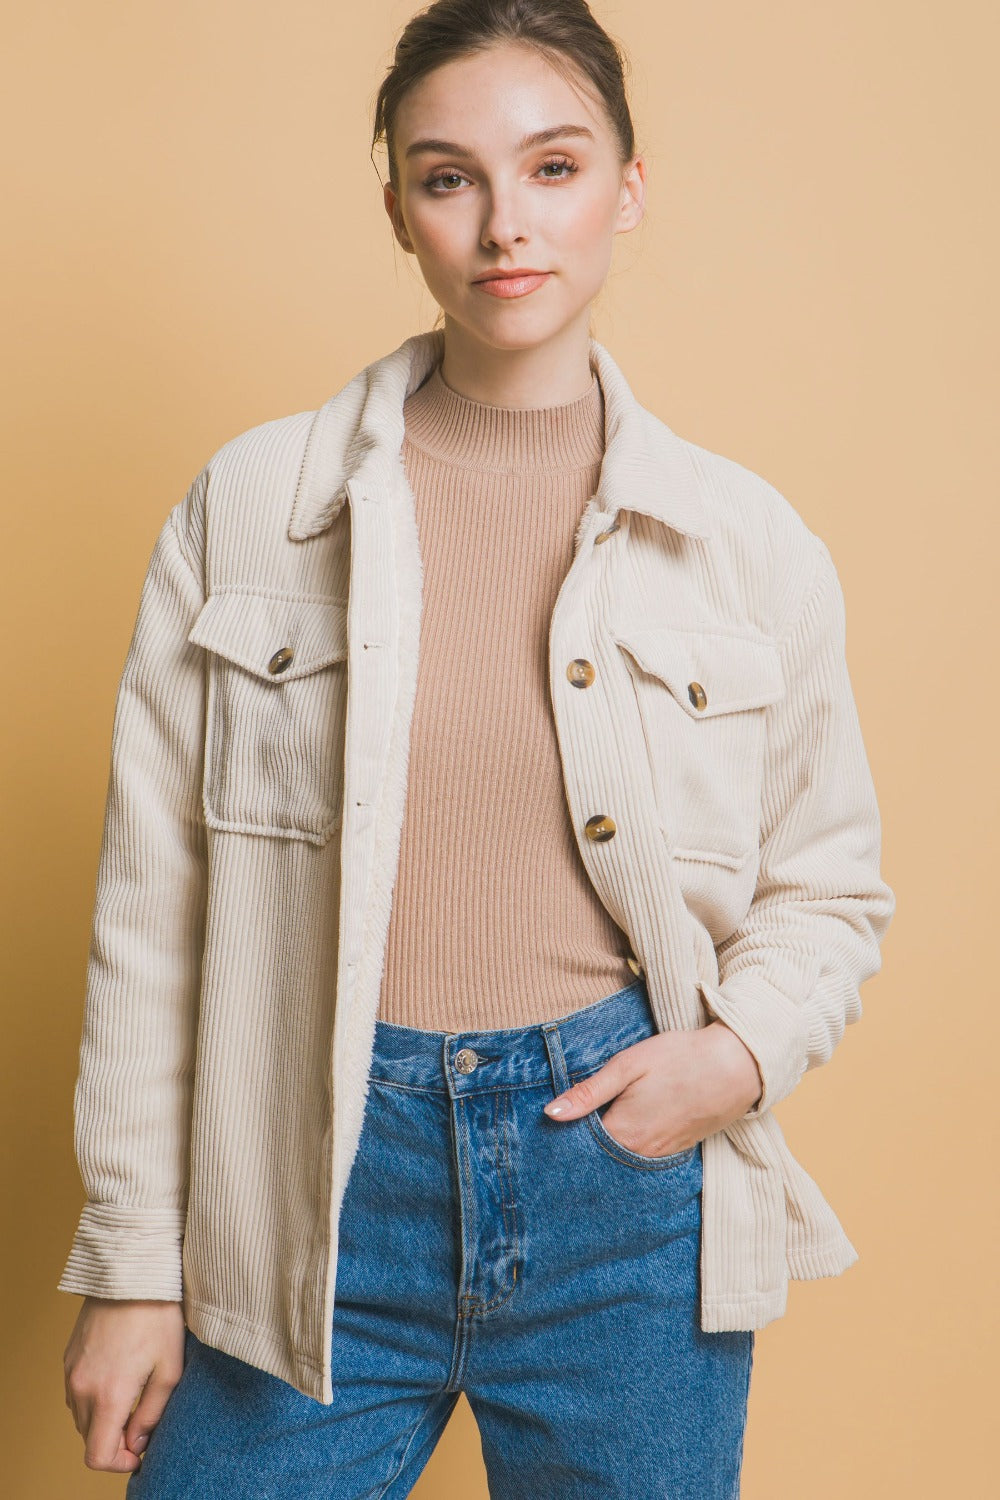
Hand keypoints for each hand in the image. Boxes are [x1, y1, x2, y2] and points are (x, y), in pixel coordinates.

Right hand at [63, 1297, 185, 1471]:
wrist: (131, 1272)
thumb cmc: (158, 1316)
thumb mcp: (170, 1368)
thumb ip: (152, 1414)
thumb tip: (138, 1444)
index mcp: (109, 1395)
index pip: (97, 1456)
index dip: (119, 1463)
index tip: (139, 1452)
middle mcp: (82, 1388)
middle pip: (90, 1437)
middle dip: (115, 1439)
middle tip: (142, 1420)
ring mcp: (71, 1372)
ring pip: (81, 1416)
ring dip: (103, 1418)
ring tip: (132, 1394)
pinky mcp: (68, 1357)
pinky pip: (75, 1393)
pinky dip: (93, 1397)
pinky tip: (118, 1375)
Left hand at [542, 1021, 763, 1155]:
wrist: (737, 1066)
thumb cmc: (679, 1058)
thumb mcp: (627, 1066)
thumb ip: (588, 1093)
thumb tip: (550, 1114)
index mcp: (623, 1132)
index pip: (579, 1146)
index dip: (563, 1137)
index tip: (549, 1129)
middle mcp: (641, 1152)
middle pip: (600, 1158)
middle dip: (583, 1148)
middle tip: (566, 1133)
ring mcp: (662, 1154)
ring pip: (623, 1160)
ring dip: (607, 1150)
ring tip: (592, 1133)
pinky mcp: (679, 1149)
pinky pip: (645, 1159)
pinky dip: (631, 1151)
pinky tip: (628, 1133)